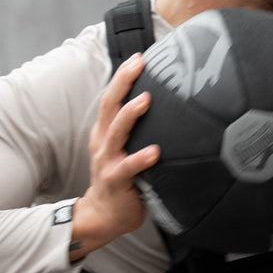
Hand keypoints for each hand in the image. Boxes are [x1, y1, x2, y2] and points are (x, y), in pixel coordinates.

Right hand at [69, 54, 159, 260]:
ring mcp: (108, 161)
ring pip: (116, 132)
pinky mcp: (116, 180)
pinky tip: (155, 151)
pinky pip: (128, 167)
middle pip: (110, 106)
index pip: (112, 98)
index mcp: (105, 133)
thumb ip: (138, 134)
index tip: (139, 57)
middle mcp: (104, 142)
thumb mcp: (124, 152)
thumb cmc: (121, 181)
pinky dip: (141, 158)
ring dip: (130, 114)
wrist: (103, 215)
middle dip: (123, 82)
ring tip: (145, 100)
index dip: (123, 76)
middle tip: (139, 64)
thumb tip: (169, 114)